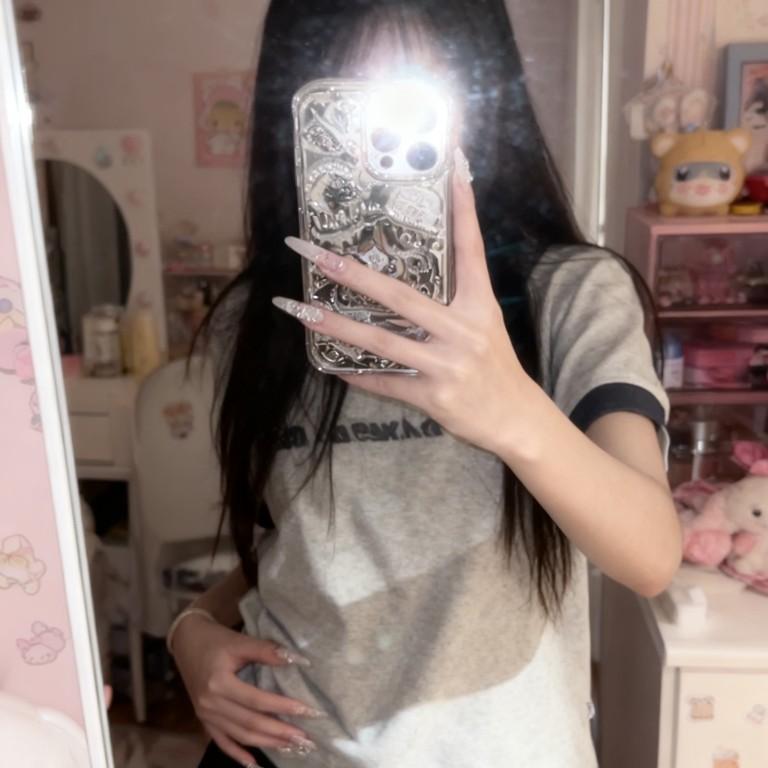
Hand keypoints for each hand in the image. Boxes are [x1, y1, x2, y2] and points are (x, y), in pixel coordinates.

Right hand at [172, 613, 323, 764]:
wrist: (187, 641)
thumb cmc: (216, 640)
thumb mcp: (240, 641)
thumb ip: (266, 651)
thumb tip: (297, 659)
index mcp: (219, 683)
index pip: (257, 700)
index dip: (282, 707)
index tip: (307, 711)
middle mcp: (210, 703)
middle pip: (250, 722)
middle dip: (279, 732)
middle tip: (304, 738)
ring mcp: (205, 715)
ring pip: (240, 735)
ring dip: (266, 743)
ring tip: (290, 747)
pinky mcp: (204, 720)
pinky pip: (222, 741)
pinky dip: (237, 754)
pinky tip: (254, 764)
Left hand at [275, 147, 536, 456]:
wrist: (516, 419)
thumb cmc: (495, 367)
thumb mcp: (484, 325)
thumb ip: (452, 302)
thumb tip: (405, 281)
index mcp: (479, 306)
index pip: (470, 250)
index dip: (463, 209)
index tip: (453, 169)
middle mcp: (463, 330)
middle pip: (401, 296)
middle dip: (353, 273)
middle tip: (313, 252)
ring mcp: (447, 364)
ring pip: (382, 341)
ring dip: (337, 326)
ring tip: (299, 310)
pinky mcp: (433, 395)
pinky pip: (386, 383)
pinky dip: (358, 376)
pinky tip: (331, 367)